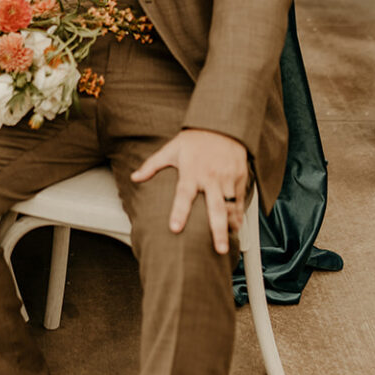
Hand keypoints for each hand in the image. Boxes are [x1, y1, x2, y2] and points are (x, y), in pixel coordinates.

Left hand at [131, 128, 247, 254]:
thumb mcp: (171, 149)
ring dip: (231, 225)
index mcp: (192, 171)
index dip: (179, 212)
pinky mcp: (239, 176)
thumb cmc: (194, 139)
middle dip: (217, 230)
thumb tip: (134, 177)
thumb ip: (152, 165)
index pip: (183, 194)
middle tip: (219, 249)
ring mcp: (227, 177)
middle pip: (215, 207)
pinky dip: (239, 214)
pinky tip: (236, 226)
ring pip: (230, 206)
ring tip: (229, 242)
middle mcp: (211, 176)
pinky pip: (239, 199)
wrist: (222, 125)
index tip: (175, 229)